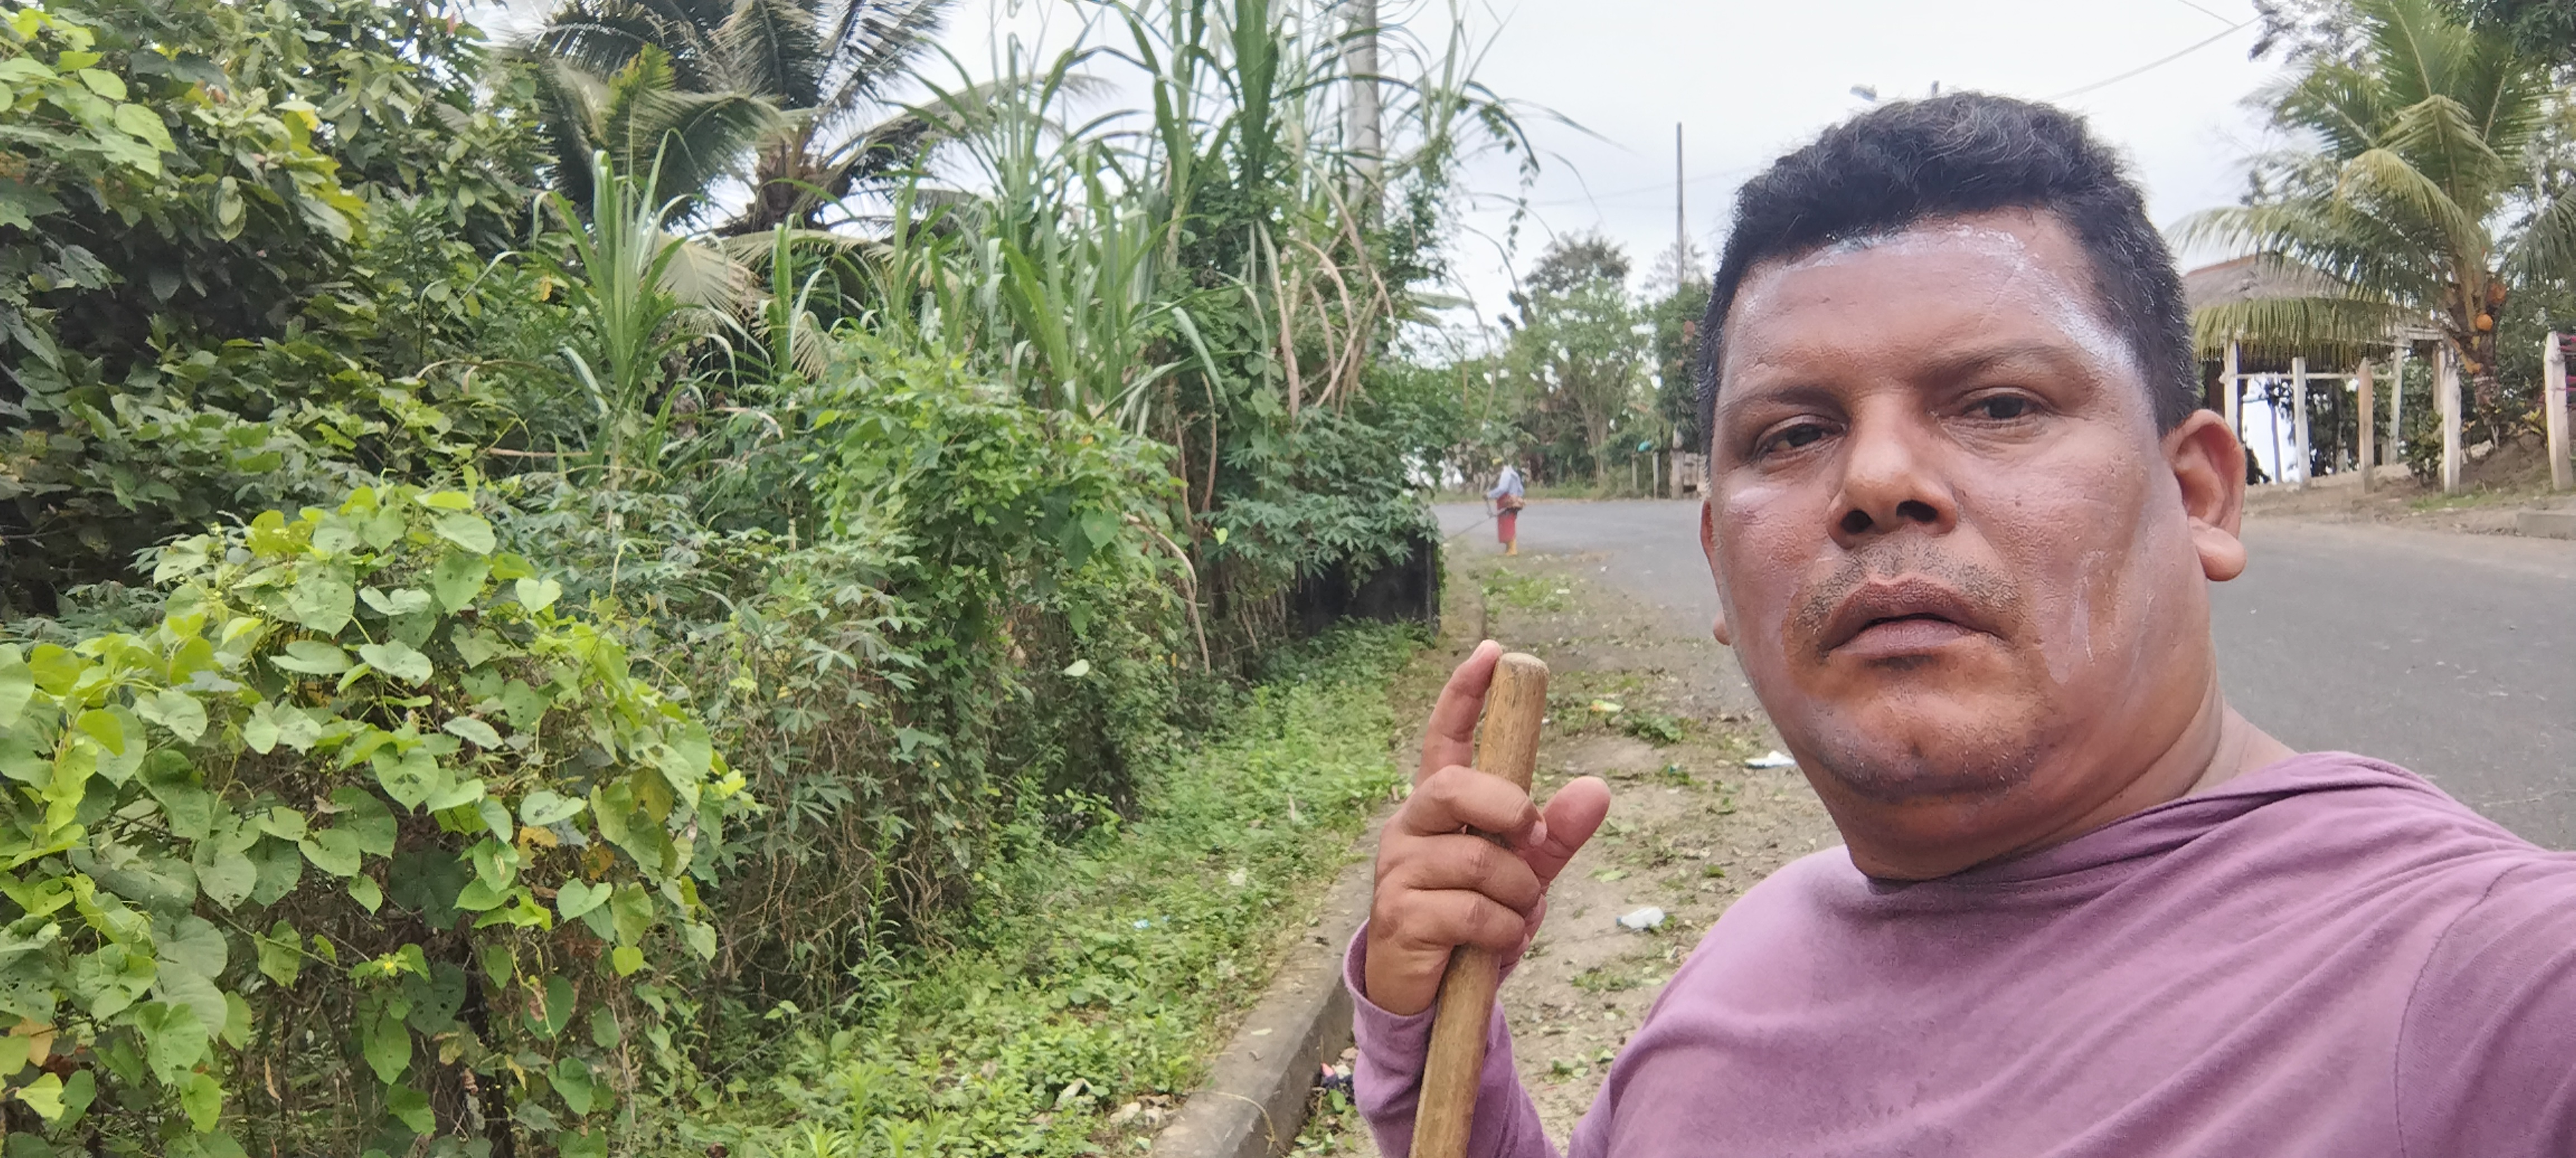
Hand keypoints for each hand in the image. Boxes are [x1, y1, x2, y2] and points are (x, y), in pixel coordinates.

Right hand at [1363, 641, 1611, 1015]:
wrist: (1427, 991)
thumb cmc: (1472, 918)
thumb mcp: (1522, 873)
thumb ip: (1555, 834)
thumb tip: (1597, 788)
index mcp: (1438, 806)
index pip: (1444, 737)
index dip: (1465, 693)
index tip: (1494, 653)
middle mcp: (1410, 827)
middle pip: (1455, 786)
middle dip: (1506, 807)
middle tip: (1528, 835)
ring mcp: (1399, 870)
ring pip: (1479, 860)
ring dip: (1518, 894)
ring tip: (1514, 914)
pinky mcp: (1399, 915)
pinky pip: (1474, 911)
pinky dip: (1504, 930)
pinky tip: (1495, 942)